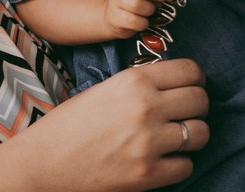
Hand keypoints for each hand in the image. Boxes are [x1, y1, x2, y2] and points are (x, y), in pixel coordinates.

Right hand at [22, 59, 209, 191]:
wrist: (44, 162)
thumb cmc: (71, 124)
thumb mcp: (107, 88)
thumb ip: (141, 84)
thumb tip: (175, 84)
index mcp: (134, 80)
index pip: (190, 70)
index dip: (195, 79)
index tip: (192, 86)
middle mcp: (146, 107)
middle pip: (200, 100)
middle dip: (197, 106)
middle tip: (187, 113)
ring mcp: (149, 142)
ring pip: (201, 133)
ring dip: (193, 135)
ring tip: (178, 137)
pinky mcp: (148, 175)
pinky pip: (186, 166)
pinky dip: (179, 164)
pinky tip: (164, 160)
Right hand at [102, 0, 175, 38]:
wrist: (112, 14)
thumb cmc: (134, 0)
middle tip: (161, 2)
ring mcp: (117, 2)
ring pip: (137, 5)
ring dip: (148, 11)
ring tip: (149, 12)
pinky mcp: (116, 18)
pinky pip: (134, 22)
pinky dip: (143, 23)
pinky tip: (143, 21)